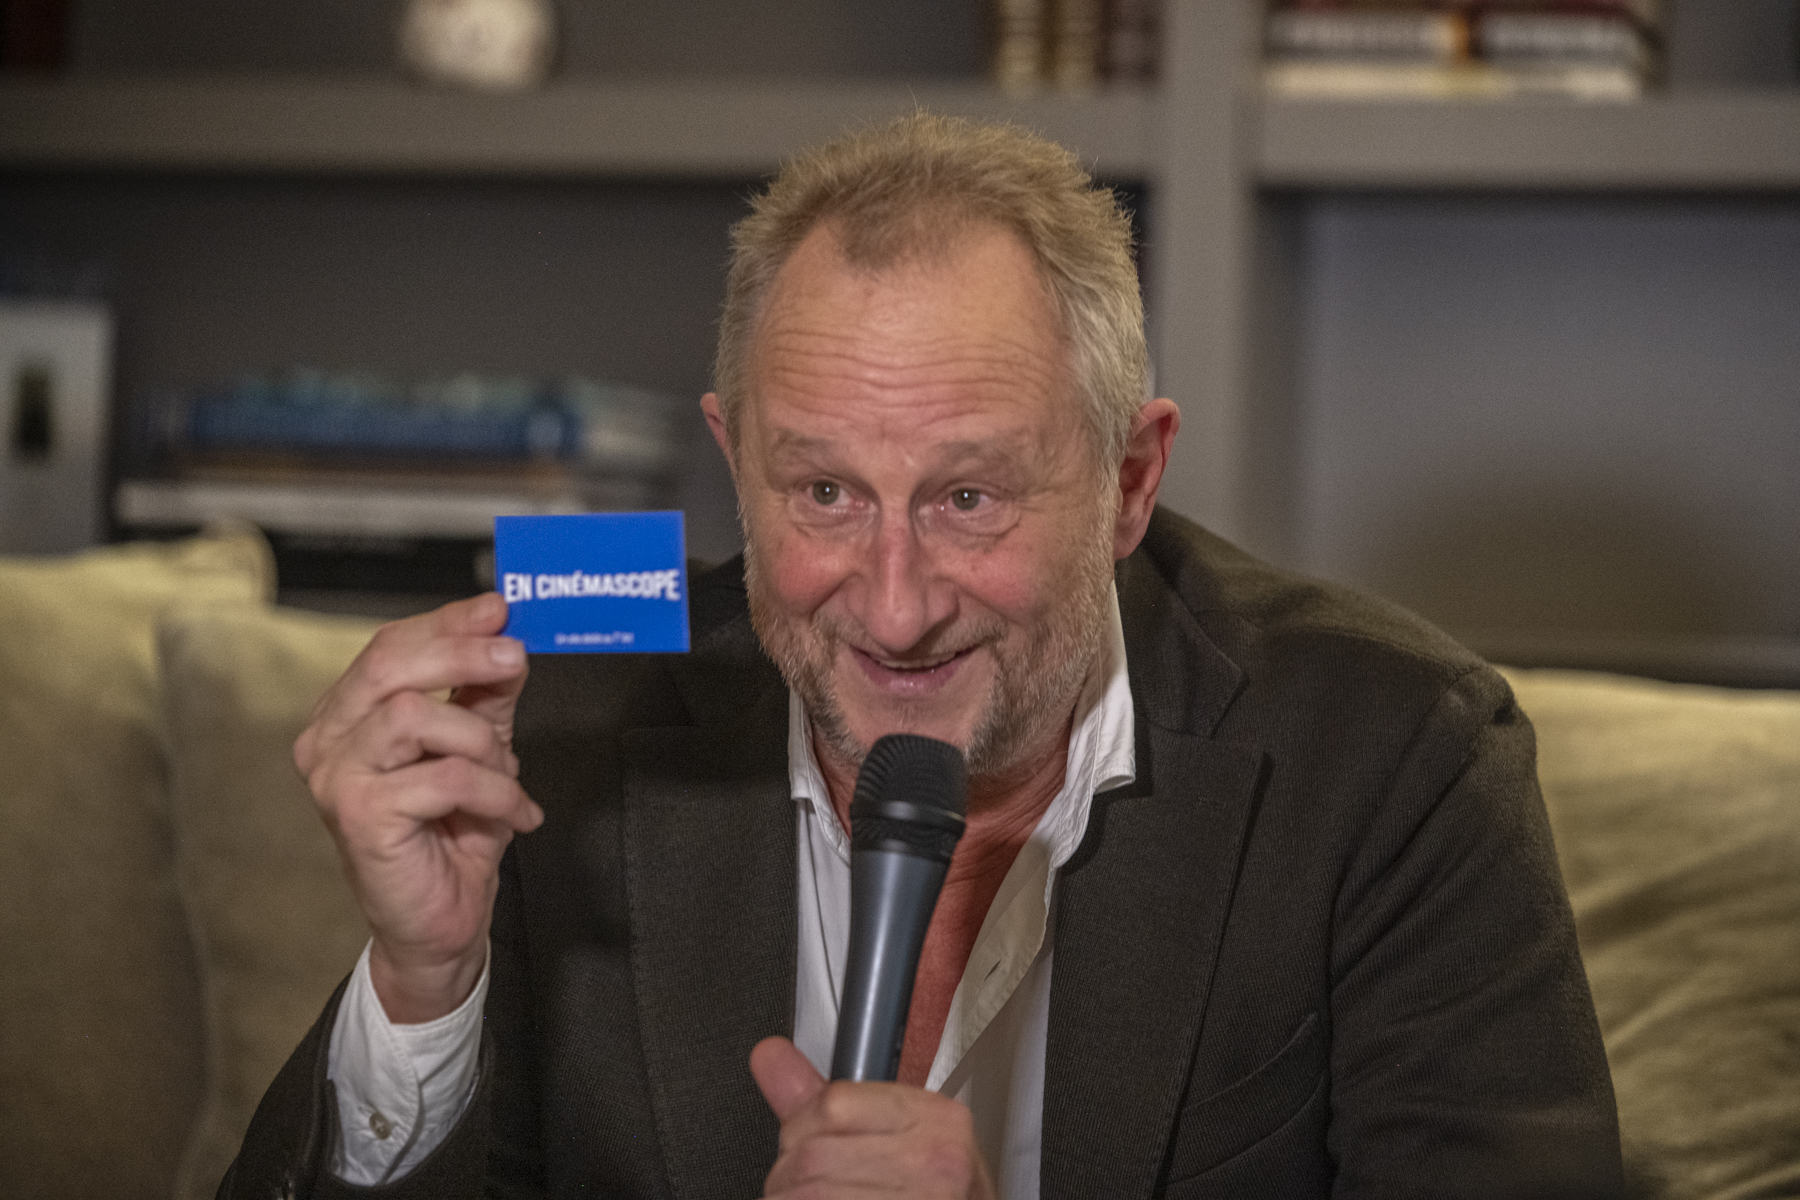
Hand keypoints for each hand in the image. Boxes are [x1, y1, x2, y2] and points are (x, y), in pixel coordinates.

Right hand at [294, 592, 541, 1022]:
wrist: (440, 922)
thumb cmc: (451, 834)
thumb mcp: (479, 747)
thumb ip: (485, 694)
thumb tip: (506, 636)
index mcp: (347, 714)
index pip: (390, 646)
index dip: (447, 622)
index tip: (500, 609)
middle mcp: (327, 740)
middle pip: (390, 664)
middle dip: (463, 653)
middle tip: (515, 657)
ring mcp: (336, 778)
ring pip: (416, 714)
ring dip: (481, 740)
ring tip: (507, 774)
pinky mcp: (358, 816)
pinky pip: (444, 776)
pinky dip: (495, 790)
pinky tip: (514, 813)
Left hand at [751, 1037, 996, 1199]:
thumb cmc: (939, 1193)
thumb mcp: (902, 1135)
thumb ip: (825, 1097)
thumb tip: (771, 1056)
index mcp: (936, 1120)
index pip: (834, 1103)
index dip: (802, 1128)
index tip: (806, 1142)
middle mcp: (934, 1161)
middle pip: (812, 1156)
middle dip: (791, 1176)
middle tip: (811, 1187)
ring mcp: (919, 1199)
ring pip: (806, 1194)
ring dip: (792, 1198)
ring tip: (817, 1199)